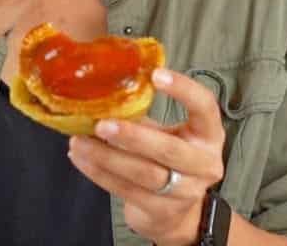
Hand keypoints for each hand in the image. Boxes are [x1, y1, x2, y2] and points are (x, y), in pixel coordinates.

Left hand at [68, 68, 226, 245]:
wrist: (174, 212)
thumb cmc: (164, 159)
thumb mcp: (163, 133)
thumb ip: (140, 113)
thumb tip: (97, 88)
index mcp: (208, 135)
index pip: (205, 108)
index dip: (184, 90)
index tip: (155, 75)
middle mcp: (205, 164)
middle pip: (170, 150)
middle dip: (133, 136)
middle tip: (101, 124)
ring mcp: (186, 191)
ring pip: (144, 173)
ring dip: (106, 156)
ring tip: (78, 141)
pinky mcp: (163, 211)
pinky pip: (127, 190)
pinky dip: (99, 173)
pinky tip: (79, 157)